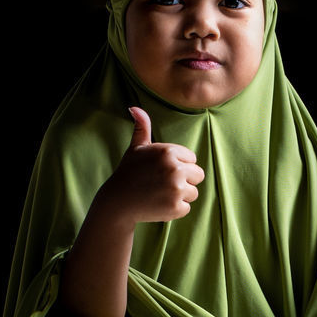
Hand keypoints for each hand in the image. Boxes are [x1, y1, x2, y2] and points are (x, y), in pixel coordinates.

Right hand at [99, 107, 204, 224]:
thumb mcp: (136, 148)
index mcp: (168, 151)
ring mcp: (176, 189)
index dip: (179, 166)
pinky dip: (175, 210)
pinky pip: (187, 208)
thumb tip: (134, 107)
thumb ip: (142, 128)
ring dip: (180, 196)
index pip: (192, 159)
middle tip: (163, 184)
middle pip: (198, 175)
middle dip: (184, 181)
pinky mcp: (176, 207)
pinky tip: (159, 204)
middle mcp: (174, 168)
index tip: (162, 171)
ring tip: (160, 194)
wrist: (118, 202)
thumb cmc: (128, 172)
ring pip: (193, 193)